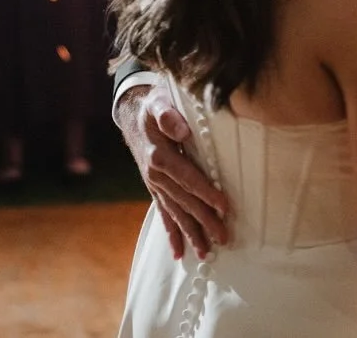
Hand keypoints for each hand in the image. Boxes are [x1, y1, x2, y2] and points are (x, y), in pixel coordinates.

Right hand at [115, 83, 231, 261]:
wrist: (133, 111)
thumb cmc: (153, 104)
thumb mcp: (159, 102)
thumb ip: (168, 116)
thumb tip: (182, 129)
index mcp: (159, 156)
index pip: (188, 178)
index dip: (206, 193)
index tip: (224, 207)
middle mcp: (155, 175)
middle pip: (184, 201)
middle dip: (204, 221)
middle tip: (223, 238)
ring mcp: (154, 184)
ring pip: (175, 212)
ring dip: (190, 233)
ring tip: (205, 253)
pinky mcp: (155, 187)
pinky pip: (163, 212)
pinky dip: (171, 232)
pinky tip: (178, 251)